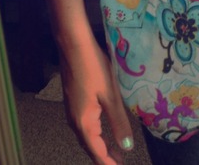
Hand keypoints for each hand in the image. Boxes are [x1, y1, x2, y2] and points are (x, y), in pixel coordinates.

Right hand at [59, 36, 133, 163]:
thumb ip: (118, 122)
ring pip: (86, 134)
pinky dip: (94, 132)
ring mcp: (71, 110)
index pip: (96, 151)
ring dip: (99, 144)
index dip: (108, 163)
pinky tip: (102, 127)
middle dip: (103, 156)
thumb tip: (127, 147)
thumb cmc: (94, 68)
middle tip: (119, 162)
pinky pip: (84, 123)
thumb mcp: (111, 95)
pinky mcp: (73, 100)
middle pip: (89, 145)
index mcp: (83, 122)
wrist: (74, 46)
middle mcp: (74, 120)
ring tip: (114, 149)